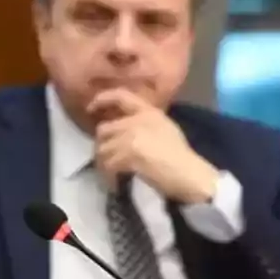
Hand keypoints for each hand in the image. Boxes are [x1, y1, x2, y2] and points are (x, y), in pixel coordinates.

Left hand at [89, 88, 219, 202]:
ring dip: (104, 164)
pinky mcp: (128, 154)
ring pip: (102, 149)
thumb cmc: (181, 156)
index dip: (102, 99)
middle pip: (104, 130)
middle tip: (106, 159)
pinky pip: (107, 165)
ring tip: (111, 174)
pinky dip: (109, 176)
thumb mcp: (165, 128)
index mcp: (148, 112)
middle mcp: (137, 120)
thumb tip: (121, 129)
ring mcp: (131, 136)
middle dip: (102, 146)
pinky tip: (115, 182)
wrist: (188, 174)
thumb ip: (143, 123)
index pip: (120, 96)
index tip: (90, 108)